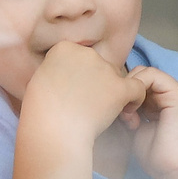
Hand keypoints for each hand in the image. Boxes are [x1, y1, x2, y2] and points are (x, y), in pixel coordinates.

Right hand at [20, 40, 151, 147]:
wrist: (53, 130)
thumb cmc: (40, 112)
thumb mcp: (40, 80)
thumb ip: (57, 71)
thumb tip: (67, 77)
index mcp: (64, 48)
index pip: (81, 58)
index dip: (80, 76)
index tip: (74, 92)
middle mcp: (86, 53)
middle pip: (100, 66)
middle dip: (97, 83)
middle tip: (87, 105)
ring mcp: (104, 69)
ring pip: (117, 78)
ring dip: (112, 92)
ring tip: (100, 114)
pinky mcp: (119, 87)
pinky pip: (137, 89)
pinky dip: (135, 100)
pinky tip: (127, 110)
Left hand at [122, 69, 177, 178]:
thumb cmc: (158, 157)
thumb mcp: (136, 130)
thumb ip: (129, 114)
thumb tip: (113, 104)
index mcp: (157, 103)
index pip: (132, 85)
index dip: (120, 95)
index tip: (117, 117)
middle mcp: (165, 94)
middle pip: (136, 76)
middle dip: (123, 91)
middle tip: (122, 116)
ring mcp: (173, 91)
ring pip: (142, 72)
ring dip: (129, 91)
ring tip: (128, 116)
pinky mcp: (177, 91)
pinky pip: (151, 73)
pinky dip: (137, 87)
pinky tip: (134, 110)